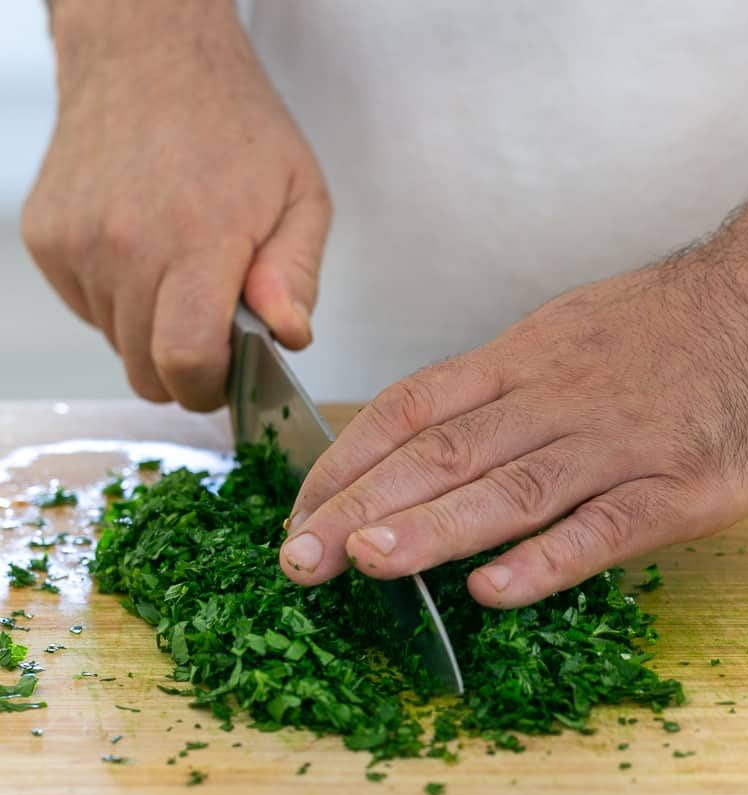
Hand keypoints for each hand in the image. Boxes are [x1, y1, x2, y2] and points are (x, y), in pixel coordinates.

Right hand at [23, 0, 330, 410]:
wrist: (147, 54)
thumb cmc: (235, 126)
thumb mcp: (300, 196)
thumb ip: (297, 275)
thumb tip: (289, 336)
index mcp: (197, 240)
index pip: (186, 361)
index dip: (210, 387)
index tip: (228, 375)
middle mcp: (125, 246)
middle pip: (146, 372)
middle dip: (184, 369)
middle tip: (212, 326)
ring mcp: (78, 244)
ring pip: (116, 345)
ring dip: (152, 331)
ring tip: (178, 272)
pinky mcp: (47, 240)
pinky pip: (89, 310)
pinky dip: (119, 301)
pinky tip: (142, 251)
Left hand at [279, 230, 747, 606]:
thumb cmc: (653, 330)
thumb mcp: (556, 336)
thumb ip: (488, 391)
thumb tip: (409, 441)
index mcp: (516, 363)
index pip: (408, 410)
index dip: (345, 463)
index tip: (298, 511)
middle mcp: (553, 400)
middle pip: (442, 454)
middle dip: (362, 507)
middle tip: (300, 558)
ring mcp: (616, 444)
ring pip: (512, 489)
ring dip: (434, 529)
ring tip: (369, 563)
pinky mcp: (677, 487)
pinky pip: (604, 527)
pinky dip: (546, 560)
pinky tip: (492, 590)